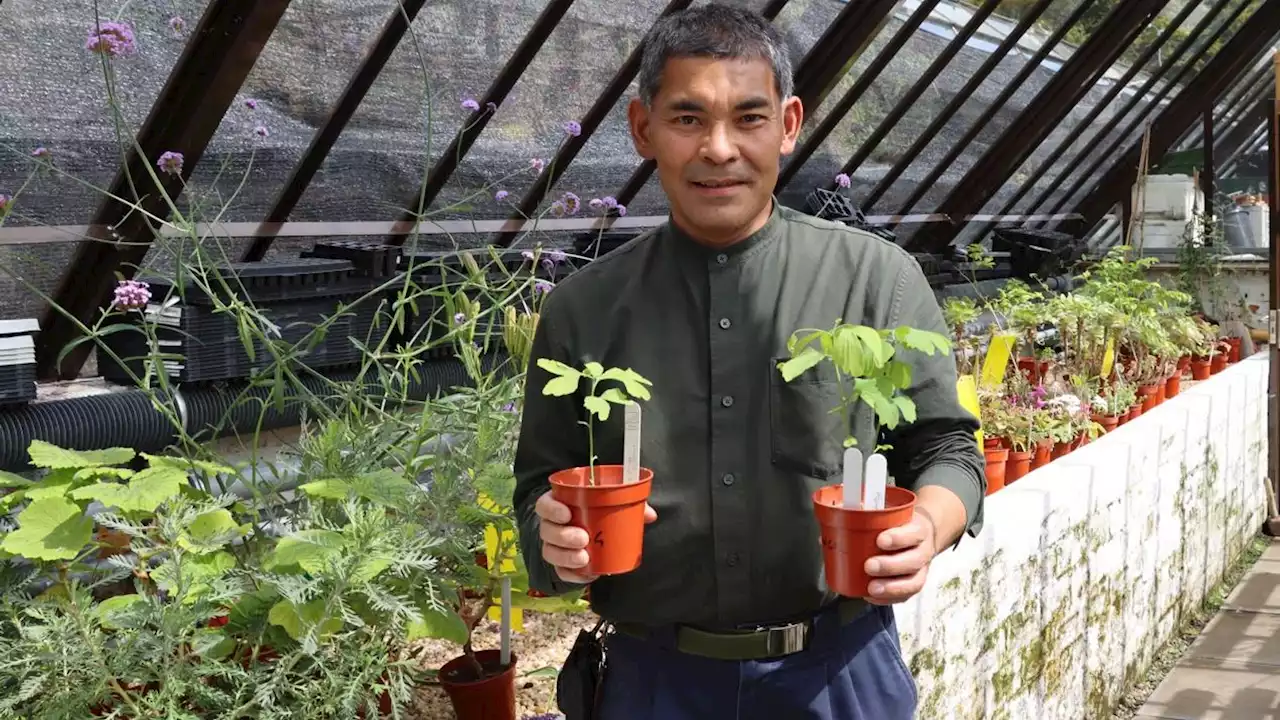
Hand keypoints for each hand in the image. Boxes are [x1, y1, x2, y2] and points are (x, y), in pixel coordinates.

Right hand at [535, 491, 657, 583]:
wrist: (587, 535)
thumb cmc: (595, 514)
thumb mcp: (609, 506)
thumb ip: (627, 505)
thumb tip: (649, 515)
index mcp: (558, 505)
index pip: (545, 505)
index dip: (552, 509)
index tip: (567, 513)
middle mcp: (551, 526)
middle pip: (547, 530)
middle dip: (563, 536)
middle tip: (584, 538)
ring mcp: (553, 547)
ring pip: (550, 552)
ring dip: (566, 556)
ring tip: (585, 558)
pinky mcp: (560, 565)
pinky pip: (561, 572)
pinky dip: (573, 575)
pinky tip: (588, 575)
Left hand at [864, 509, 936, 604]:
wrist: (922, 534)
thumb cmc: (900, 524)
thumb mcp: (891, 514)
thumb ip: (867, 519)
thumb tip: (834, 529)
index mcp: (918, 529)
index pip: (914, 533)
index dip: (898, 538)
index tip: (880, 540)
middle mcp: (923, 550)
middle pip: (913, 561)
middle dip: (890, 565)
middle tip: (869, 566)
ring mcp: (922, 569)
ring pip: (913, 581)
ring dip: (891, 587)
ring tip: (871, 588)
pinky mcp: (916, 582)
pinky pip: (907, 595)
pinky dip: (890, 598)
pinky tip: (873, 596)